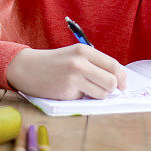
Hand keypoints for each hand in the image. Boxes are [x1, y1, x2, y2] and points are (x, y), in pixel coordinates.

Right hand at [6, 45, 126, 99]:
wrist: (28, 68)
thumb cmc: (55, 63)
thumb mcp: (74, 56)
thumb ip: (94, 64)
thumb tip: (117, 81)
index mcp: (84, 50)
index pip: (113, 65)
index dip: (122, 77)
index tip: (122, 85)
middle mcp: (80, 62)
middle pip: (111, 81)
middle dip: (111, 89)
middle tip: (104, 90)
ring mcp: (74, 77)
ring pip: (101, 93)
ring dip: (97, 95)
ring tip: (84, 89)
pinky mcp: (67, 91)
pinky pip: (85, 99)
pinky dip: (82, 98)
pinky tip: (70, 91)